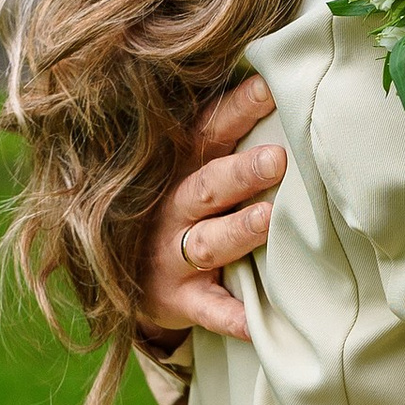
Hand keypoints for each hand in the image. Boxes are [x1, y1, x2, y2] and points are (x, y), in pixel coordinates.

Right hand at [142, 73, 283, 343]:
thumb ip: (223, 138)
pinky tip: (255, 321)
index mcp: (179, 170)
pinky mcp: (179, 300)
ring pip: (207, 242)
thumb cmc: (176, 208)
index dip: (236, 109)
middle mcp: (171, 210)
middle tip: (278, 158)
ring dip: (238, 231)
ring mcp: (172, 256)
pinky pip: (206, 310)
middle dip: (240, 173)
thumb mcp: (186, 167)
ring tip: (269, 219)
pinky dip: (230, 316)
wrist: (125, 278)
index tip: (270, 87)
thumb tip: (279, 83)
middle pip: (207, 186)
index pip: (207, 132)